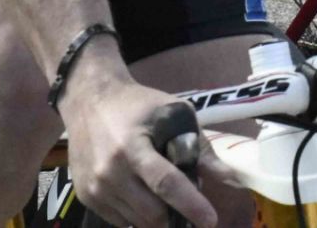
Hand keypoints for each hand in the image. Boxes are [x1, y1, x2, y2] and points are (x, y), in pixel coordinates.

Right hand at [62, 70, 227, 227]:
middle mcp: (109, 173)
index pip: (166, 184)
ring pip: (136, 222)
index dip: (191, 205)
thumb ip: (201, 147)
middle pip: (151, 213)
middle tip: (192, 207)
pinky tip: (147, 197)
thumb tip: (231, 179)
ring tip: (170, 200)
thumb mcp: (174, 113)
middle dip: (177, 216)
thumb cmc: (138, 105)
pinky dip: (139, 217)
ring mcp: (94, 189)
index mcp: (132, 148)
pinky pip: (120, 221)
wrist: (89, 101)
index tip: (211, 221)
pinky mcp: (85, 197)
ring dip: (159, 219)